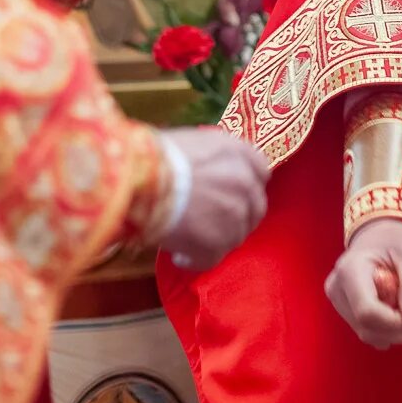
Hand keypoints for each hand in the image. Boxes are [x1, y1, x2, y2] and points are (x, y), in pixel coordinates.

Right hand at [155, 127, 269, 271]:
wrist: (141, 181)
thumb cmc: (155, 156)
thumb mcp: (191, 142)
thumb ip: (211, 158)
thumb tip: (205, 171)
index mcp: (239, 154)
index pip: (260, 172)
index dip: (246, 185)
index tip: (232, 193)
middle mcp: (245, 184)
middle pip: (255, 207)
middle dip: (237, 216)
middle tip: (212, 221)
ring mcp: (235, 216)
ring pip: (235, 235)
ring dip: (215, 238)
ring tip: (188, 239)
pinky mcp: (218, 244)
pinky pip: (212, 258)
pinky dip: (196, 260)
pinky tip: (180, 256)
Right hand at [326, 219, 401, 348]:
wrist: (378, 233)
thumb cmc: (396, 240)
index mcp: (350, 270)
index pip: (367, 312)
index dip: (394, 322)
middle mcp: (337, 287)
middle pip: (366, 327)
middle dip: (397, 329)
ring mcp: (336, 299)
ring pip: (366, 333)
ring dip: (393, 331)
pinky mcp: (342, 308)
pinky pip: (365, 330)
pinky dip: (384, 329)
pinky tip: (394, 311)